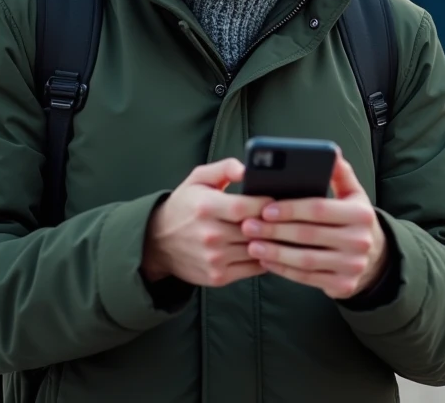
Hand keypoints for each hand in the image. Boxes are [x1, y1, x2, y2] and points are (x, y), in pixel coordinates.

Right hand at [142, 159, 271, 287]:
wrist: (158, 242)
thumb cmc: (184, 205)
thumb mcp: (198, 179)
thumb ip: (225, 168)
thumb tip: (248, 169)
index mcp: (206, 207)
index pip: (245, 207)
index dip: (265, 204)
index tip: (276, 200)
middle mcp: (209, 235)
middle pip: (254, 230)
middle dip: (273, 223)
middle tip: (286, 217)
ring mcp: (214, 259)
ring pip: (258, 250)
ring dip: (272, 242)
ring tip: (281, 232)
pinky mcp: (218, 277)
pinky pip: (253, 269)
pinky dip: (265, 259)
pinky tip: (268, 248)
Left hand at [241, 151, 387, 298]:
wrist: (375, 258)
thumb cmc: (353, 220)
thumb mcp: (354, 195)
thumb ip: (341, 174)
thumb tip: (332, 152)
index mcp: (361, 214)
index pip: (319, 209)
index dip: (290, 209)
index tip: (265, 208)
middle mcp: (360, 241)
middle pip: (308, 235)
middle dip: (274, 230)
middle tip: (249, 226)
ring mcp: (352, 266)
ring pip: (305, 259)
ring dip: (275, 252)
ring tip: (252, 245)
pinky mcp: (343, 286)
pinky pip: (307, 278)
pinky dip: (283, 270)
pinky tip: (266, 261)